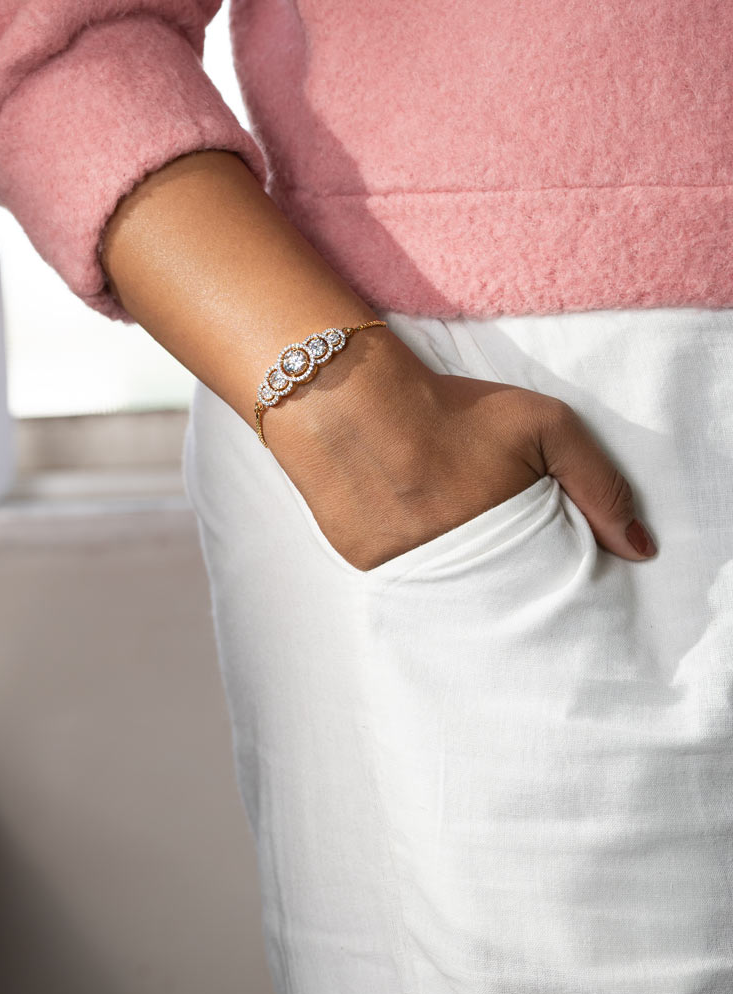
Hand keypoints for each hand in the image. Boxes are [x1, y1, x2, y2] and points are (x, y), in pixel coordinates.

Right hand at [264, 330, 657, 571]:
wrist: (351, 396)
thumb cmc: (452, 408)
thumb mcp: (543, 425)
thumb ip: (598, 482)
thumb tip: (641, 550)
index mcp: (505, 536)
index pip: (545, 584)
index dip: (552, 575)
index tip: (553, 565)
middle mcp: (457, 565)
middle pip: (499, 597)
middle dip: (505, 579)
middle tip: (494, 542)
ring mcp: (407, 569)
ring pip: (450, 595)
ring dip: (458, 576)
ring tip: (446, 531)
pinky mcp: (364, 566)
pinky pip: (402, 583)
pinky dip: (413, 565)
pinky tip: (408, 528)